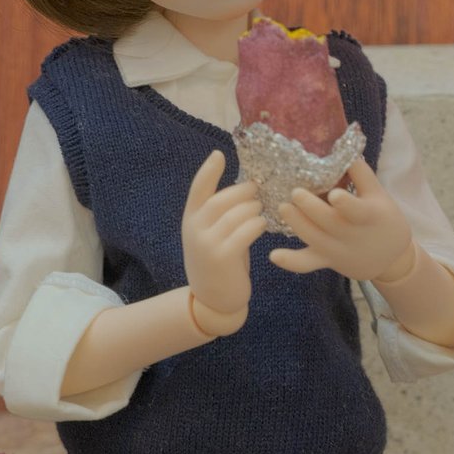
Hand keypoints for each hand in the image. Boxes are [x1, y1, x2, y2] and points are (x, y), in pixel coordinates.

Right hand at [182, 151, 266, 328]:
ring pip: (237, 214)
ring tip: (261, 211)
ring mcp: (206, 243)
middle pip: (222, 199)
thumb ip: (220, 213)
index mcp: (190, 219)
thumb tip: (247, 188)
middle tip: (257, 190)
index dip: (208, 170)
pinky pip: (245, 231)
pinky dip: (257, 225)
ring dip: (254, 209)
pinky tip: (262, 225)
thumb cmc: (220, 261)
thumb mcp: (212, 233)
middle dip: (243, 192)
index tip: (220, 154)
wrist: (214, 300)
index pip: (198, 188)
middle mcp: (194, 229)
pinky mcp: (222, 257)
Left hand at [269, 157, 412, 281]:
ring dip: (297, 224)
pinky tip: (273, 255)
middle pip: (329, 224)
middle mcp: (351, 236)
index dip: (346, 204)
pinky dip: (290, 261)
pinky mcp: (326, 259)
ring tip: (282, 207)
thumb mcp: (380, 195)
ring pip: (314, 239)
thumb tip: (344, 149)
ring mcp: (337, 249)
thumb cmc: (384, 218)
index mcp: (368, 217)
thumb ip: (361, 174)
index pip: (357, 212)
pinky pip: (306, 264)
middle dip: (311, 208)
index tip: (334, 194)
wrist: (391, 258)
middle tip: (295, 192)